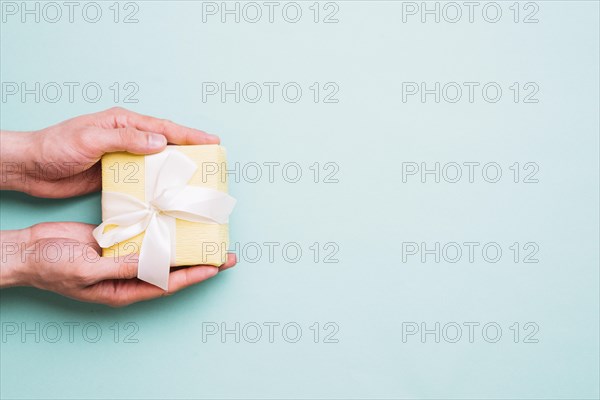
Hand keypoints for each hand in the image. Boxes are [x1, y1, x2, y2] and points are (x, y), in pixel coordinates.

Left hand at [0, 107, 219, 197]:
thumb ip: (125, 138)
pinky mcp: (115, 176)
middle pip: (166, 144)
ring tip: (197, 183)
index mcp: (123, 122)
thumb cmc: (56, 147)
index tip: (213, 142)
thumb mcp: (91, 138)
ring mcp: (122, 158)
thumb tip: (160, 142)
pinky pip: (142, 181)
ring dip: (175, 172)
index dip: (190, 135)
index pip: (163, 127)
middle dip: (190, 152)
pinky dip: (157, 187)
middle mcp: (126, 137)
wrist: (30, 168)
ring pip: (156, 164)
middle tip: (212, 164)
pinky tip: (168, 197)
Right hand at [0, 222, 235, 305]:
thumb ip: (121, 266)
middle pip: (170, 268)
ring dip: (181, 241)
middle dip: (198, 260)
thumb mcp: (87, 269)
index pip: (168, 284)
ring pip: (160, 249)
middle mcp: (129, 274)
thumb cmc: (51, 267)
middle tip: (224, 250)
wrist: (27, 250)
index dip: (194, 275)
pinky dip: (159, 227)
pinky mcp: (116, 239)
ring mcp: (123, 256)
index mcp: (123, 289)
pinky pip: (143, 233)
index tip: (217, 267)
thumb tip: (153, 263)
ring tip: (205, 230)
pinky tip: (174, 216)